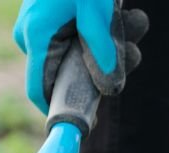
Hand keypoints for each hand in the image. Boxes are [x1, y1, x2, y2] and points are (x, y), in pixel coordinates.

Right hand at [13, 0, 148, 112]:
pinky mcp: (54, 16)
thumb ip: (103, 51)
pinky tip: (122, 13)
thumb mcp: (96, 12)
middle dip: (108, 66)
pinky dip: (106, 30)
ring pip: (83, 54)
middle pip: (72, 72)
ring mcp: (43, 26)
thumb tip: (111, 90)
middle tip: (132, 49)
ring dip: (115, 44)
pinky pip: (82, 36)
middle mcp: (35, 35)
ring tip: (134, 20)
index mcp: (37, 37)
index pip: (40, 91)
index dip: (63, 110)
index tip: (93, 123)